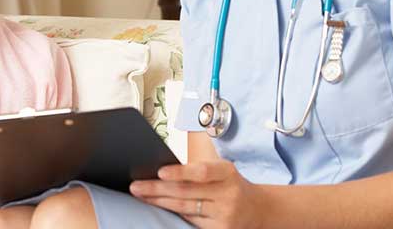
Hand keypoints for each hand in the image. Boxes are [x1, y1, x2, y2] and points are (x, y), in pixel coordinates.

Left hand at [130, 160, 265, 228]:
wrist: (257, 209)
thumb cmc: (229, 185)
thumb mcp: (221, 171)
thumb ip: (197, 171)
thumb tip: (161, 172)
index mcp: (227, 172)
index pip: (201, 171)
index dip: (180, 172)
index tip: (159, 172)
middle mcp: (228, 194)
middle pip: (186, 192)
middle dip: (157, 189)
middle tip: (135, 185)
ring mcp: (225, 215)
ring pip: (185, 208)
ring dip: (159, 202)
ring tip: (141, 195)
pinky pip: (191, 222)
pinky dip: (174, 214)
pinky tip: (160, 208)